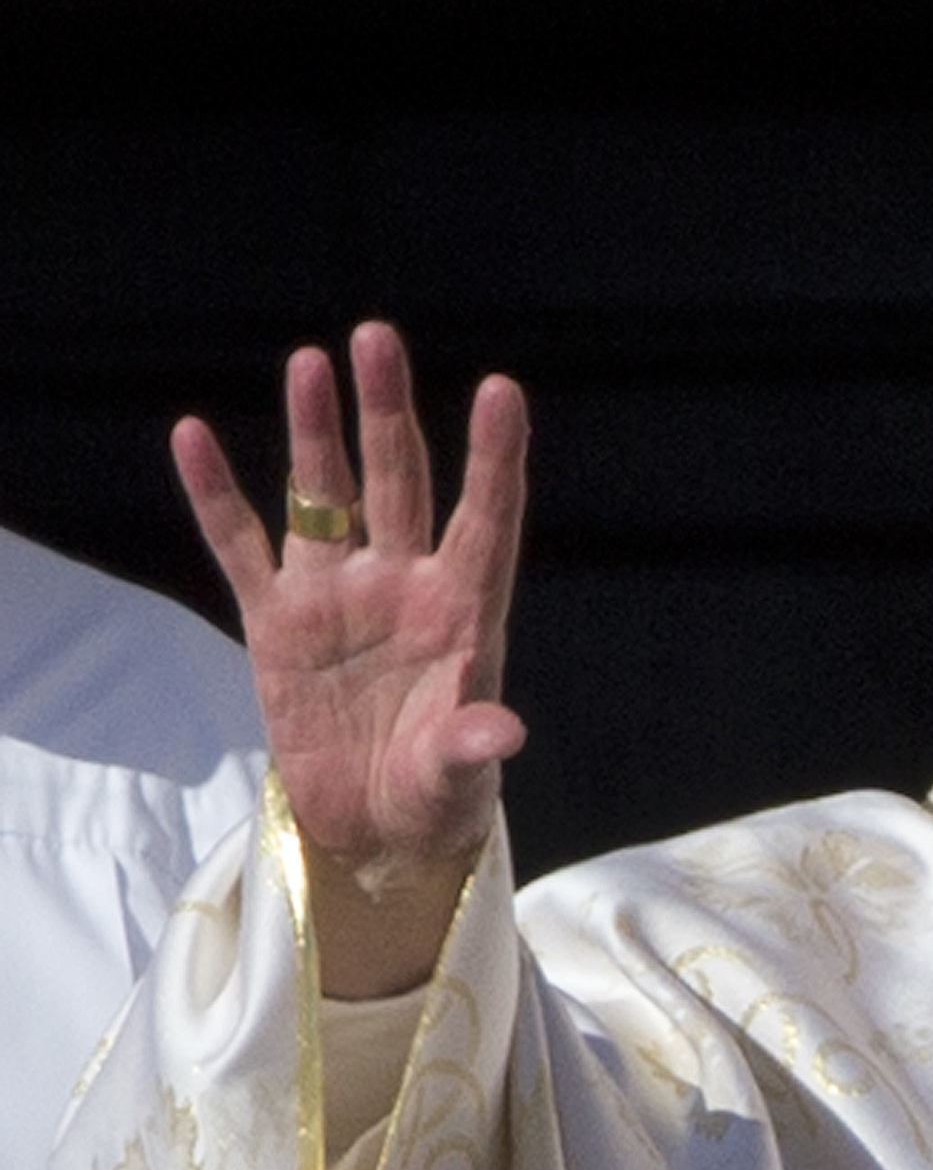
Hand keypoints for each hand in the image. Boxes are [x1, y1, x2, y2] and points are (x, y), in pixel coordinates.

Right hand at [175, 321, 527, 995]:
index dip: (494, 458)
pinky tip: (193, 435)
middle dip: (388, 413)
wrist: (374, 831)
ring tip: (310, 361)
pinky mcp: (277, 622)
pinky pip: (241, 546)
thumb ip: (471, 745)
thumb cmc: (437, 797)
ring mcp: (338, 596)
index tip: (502, 391)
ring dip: (316, 431)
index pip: (487, 518)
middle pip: (399, 482)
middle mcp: (404, 585)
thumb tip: (501, 730)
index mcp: (466, 610)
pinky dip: (218, 495)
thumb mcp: (459, 779)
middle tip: (377, 338)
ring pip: (324, 496)